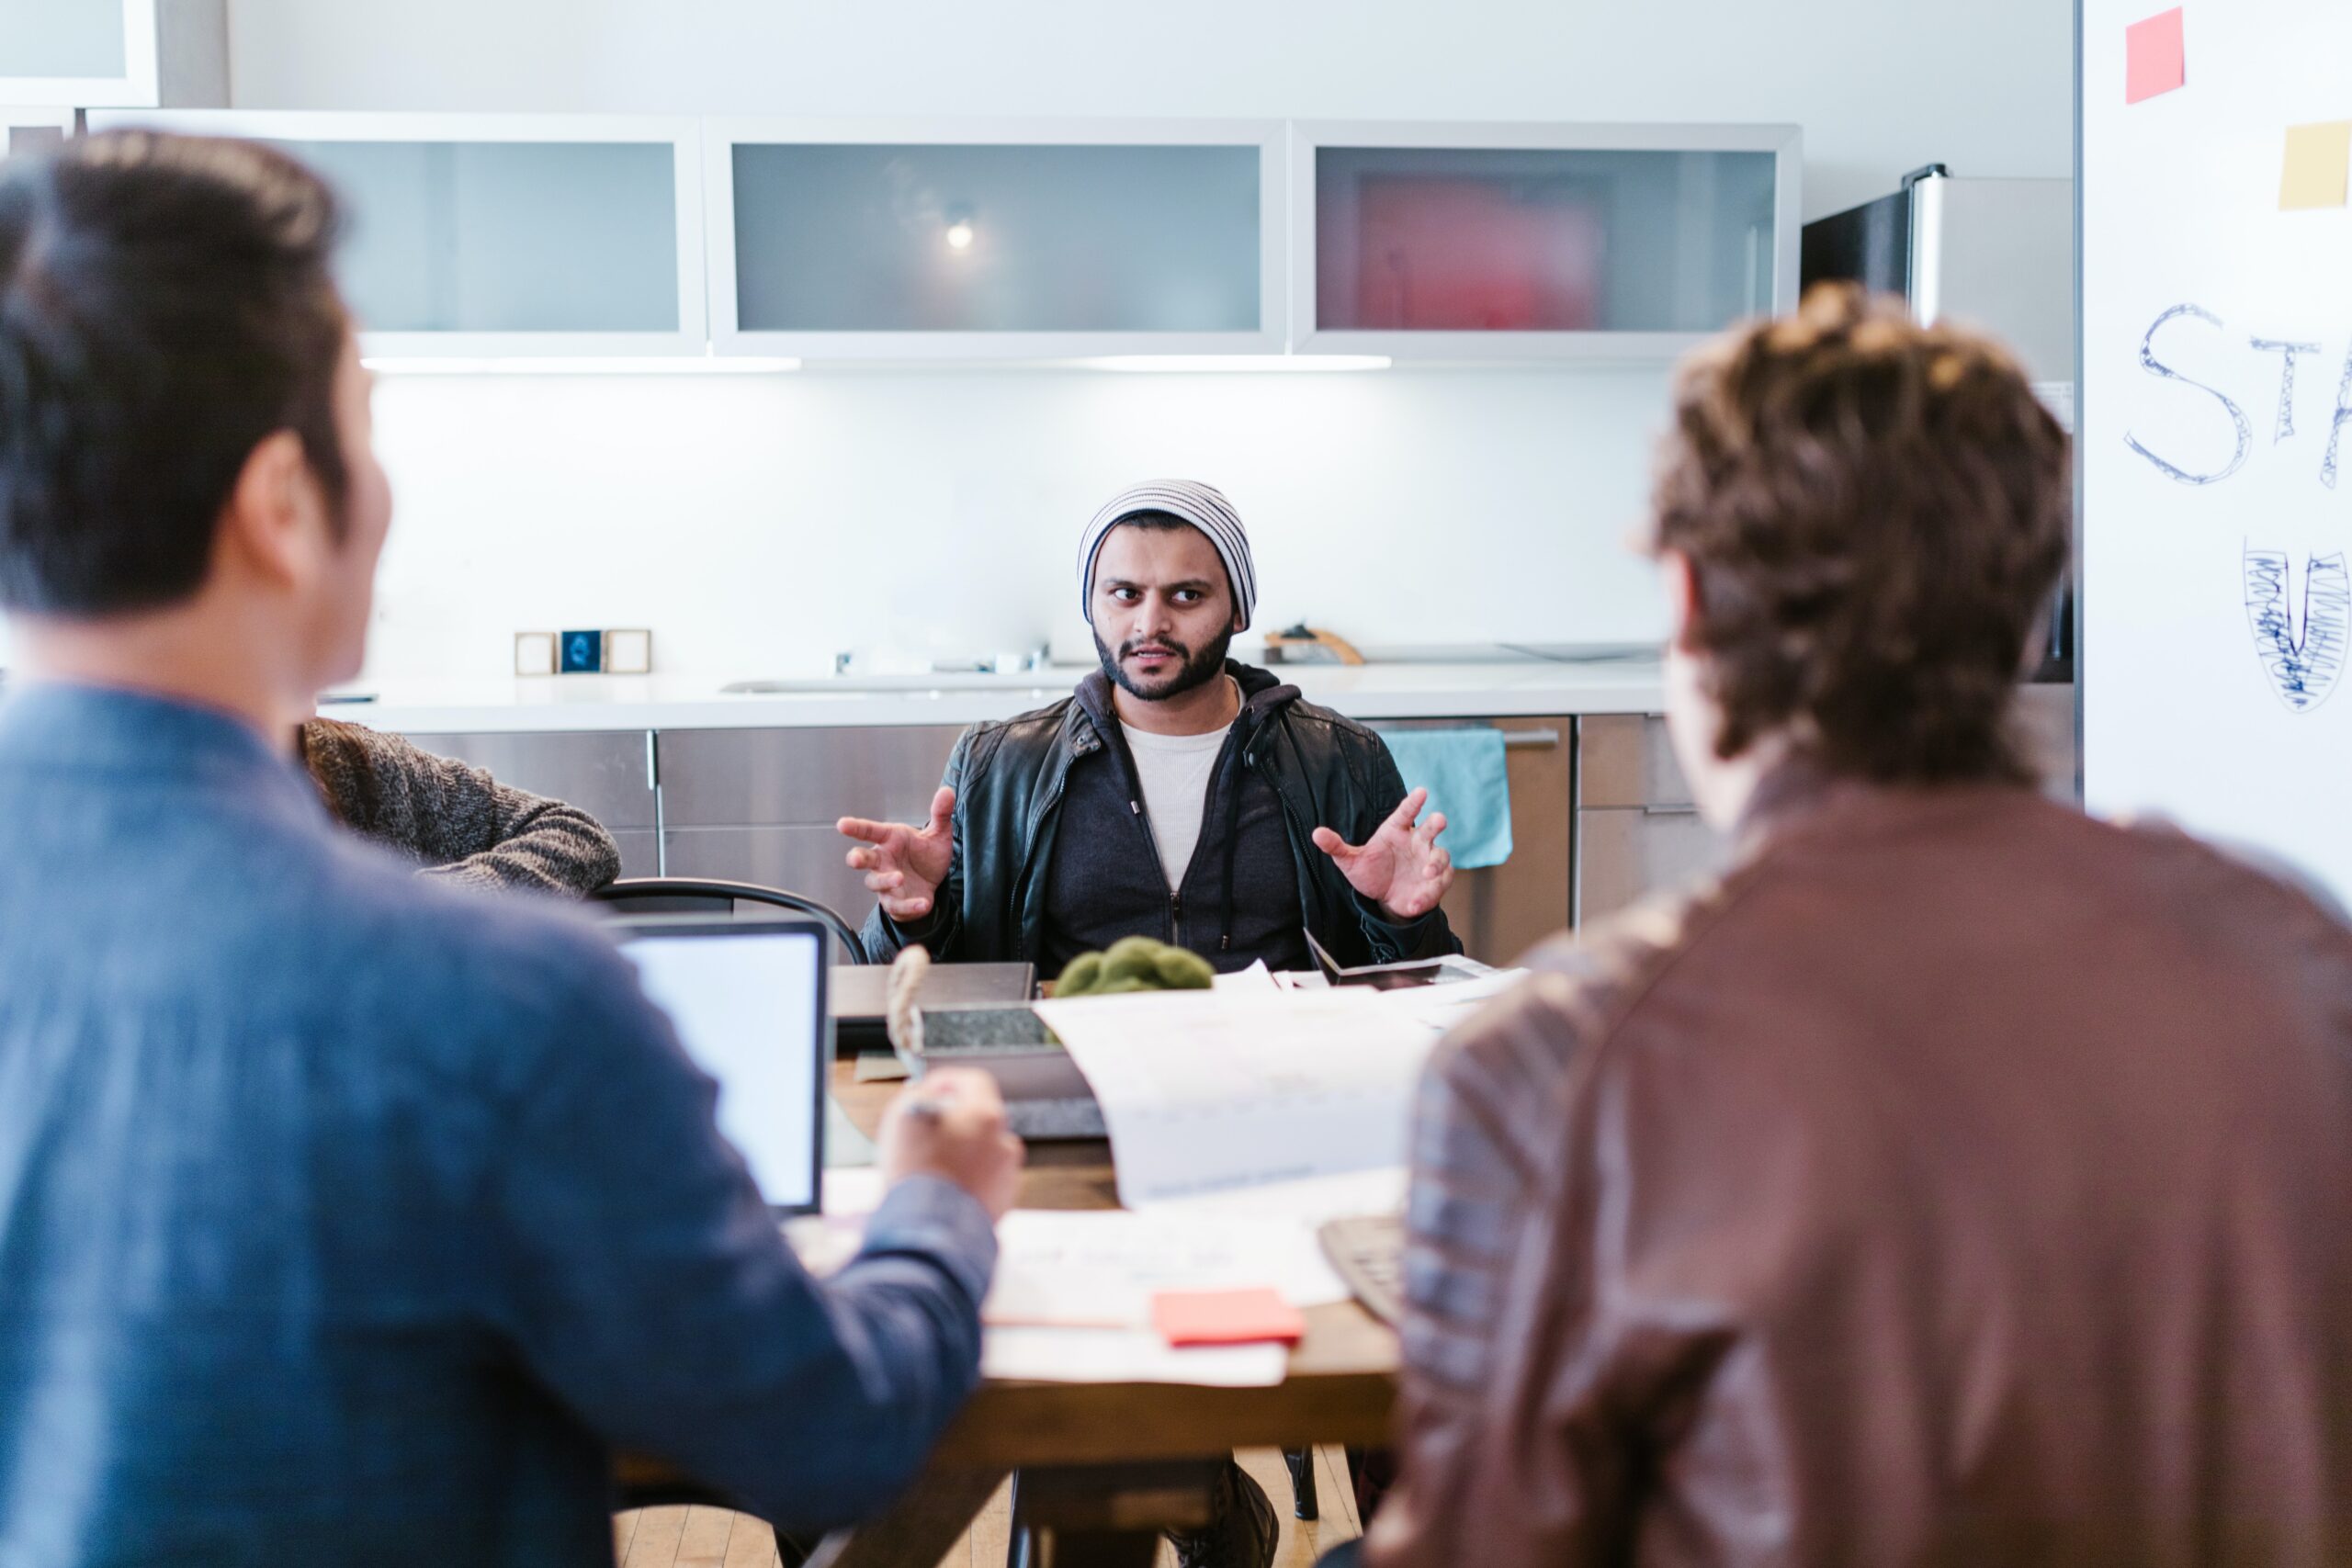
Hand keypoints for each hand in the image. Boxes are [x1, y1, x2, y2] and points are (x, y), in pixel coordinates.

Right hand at [839, 786, 955, 920]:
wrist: (933, 884)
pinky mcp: (895, 902)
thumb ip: (940, 814)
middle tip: (855, 859)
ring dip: (885, 880)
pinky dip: (910, 906)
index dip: (855, 827)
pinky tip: (924, 903)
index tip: (842, 824)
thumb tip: (947, 792)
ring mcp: (885, 883)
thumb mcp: (938, 834)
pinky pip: (897, 906)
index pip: (869, 831)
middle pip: (862, 859)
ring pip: (875, 883)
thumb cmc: (926, 855)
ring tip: (900, 877)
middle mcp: (882, 861)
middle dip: (856, 858)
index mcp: (889, 840)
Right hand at [878, 1067, 1025, 1219]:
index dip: (948, 1081)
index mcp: (986, 1115)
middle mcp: (1003, 1141)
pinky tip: (944, 1187)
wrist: (929, 1228)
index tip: (932, 1089)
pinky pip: (984, 1182)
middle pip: (980, 1118)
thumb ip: (919, 1091)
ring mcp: (1006, 1174)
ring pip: (983, 1152)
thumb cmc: (917, 1172)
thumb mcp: (904, 1113)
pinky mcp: (1001, 1203)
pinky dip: (968, 1180)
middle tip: (929, 1129)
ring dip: (962, 1152)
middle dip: (955, 1120)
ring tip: (933, 1164)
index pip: (973, 1082)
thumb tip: (927, 1090)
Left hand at [1311, 786, 1454, 920]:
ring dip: (1436, 864)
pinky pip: (1439, 883)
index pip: (1406, 812)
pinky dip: (1430, 893)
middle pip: (1432, 827)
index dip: (1414, 802)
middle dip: (1436, 823)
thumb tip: (1316, 833)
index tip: (1422, 791)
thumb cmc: (1370, 872)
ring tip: (1426, 874)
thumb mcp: (1351, 861)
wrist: (1384, 899)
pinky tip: (1415, 903)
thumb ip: (1336, 847)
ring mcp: (1429, 860)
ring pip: (1441, 856)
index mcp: (1396, 830)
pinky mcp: (1436, 881)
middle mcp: (1417, 842)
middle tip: (1438, 819)